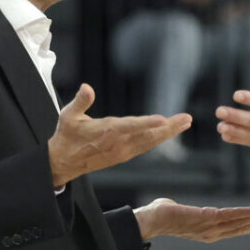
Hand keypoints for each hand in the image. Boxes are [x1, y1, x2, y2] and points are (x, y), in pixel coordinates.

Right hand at [48, 85, 190, 186]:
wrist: (63, 162)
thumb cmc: (66, 136)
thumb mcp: (67, 116)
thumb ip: (80, 101)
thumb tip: (87, 87)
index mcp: (105, 132)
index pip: (130, 126)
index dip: (147, 123)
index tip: (163, 119)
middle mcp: (118, 143)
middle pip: (147, 135)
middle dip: (168, 127)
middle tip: (186, 119)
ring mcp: (122, 151)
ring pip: (149, 142)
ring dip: (168, 133)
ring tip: (184, 123)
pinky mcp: (123, 155)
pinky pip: (145, 147)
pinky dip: (158, 139)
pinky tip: (168, 132)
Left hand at [134, 197, 249, 242]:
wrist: (151, 219)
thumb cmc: (162, 214)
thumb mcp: (182, 214)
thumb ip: (187, 211)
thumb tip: (175, 206)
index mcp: (208, 232)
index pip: (234, 230)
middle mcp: (211, 233)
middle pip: (240, 228)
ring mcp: (210, 227)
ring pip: (239, 223)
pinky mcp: (206, 219)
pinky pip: (229, 216)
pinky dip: (244, 214)